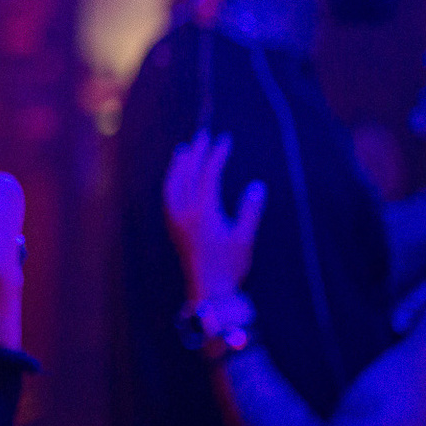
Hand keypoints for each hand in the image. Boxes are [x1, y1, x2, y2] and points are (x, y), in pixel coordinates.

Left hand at [163, 133, 265, 301]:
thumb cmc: (230, 266)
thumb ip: (250, 211)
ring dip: (180, 165)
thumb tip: (257, 186)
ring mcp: (176, 220)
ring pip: (174, 184)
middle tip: (204, 135)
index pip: (209, 175)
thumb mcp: (245, 238)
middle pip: (189, 175)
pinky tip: (176, 177)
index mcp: (205, 213)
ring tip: (184, 149)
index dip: (217, 155)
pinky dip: (172, 181)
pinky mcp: (173, 227)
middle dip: (197, 153)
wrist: (209, 290)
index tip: (225, 139)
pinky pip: (168, 197)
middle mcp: (186, 213)